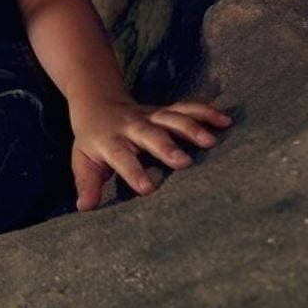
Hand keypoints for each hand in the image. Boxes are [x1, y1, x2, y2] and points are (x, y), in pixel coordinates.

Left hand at [69, 96, 232, 210]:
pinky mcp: (165, 111)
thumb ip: (87, 183)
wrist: (98, 100)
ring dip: (190, 127)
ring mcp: (150, 116)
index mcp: (110, 141)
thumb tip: (84, 207)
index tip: (147, 189)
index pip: (121, 157)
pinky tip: (225, 120)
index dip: (133, 172)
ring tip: (210, 142)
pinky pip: (186, 109)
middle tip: (184, 162)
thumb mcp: (83, 160)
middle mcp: (131, 127)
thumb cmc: (92, 138)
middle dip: (166, 147)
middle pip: (149, 134)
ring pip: (171, 118)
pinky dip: (205, 112)